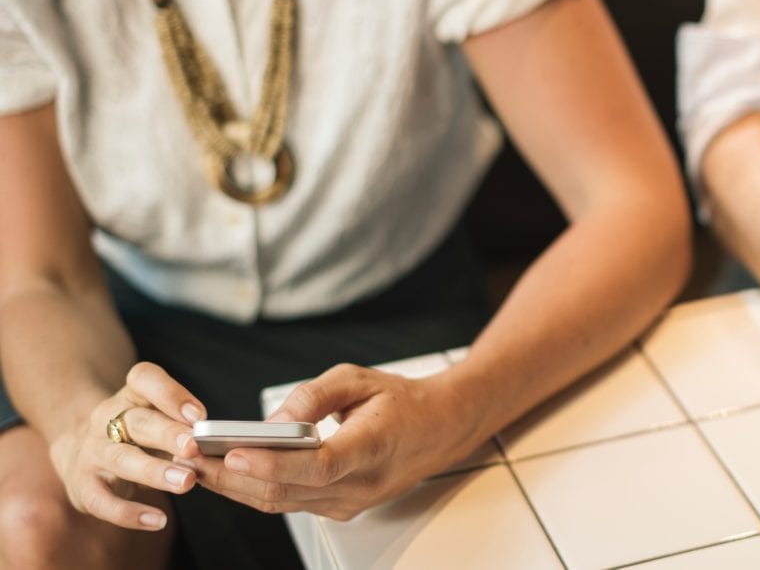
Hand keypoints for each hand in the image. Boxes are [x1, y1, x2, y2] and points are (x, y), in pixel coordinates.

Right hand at [47, 362, 203, 529]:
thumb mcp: (157, 415)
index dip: (171, 394)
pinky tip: (157, 520)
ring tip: (186, 482)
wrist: (78, 449)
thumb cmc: (138, 432)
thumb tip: (220, 441)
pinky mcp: (82, 486)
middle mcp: (106, 419)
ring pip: (122, 460)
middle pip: (138, 422)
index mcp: (131, 395)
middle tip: (194, 447)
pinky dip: (129, 513)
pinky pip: (102, 501)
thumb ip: (185, 423)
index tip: (199, 415)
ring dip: (155, 472)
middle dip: (168, 434)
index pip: (144, 379)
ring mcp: (92, 452)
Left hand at [189, 363, 476, 520]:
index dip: (272, 463)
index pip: (318, 466)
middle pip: (287, 491)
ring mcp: (350, 503)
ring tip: (194, 464)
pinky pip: (289, 503)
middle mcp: (361, 484)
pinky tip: (226, 473)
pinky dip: (254, 489)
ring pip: (281, 503)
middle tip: (189, 456)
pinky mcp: (339, 510)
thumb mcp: (361, 378)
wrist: (440, 430)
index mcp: (373, 445)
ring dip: (234, 487)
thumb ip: (314, 396)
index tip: (233, 453)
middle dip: (231, 476)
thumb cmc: (402, 402)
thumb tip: (271, 421)